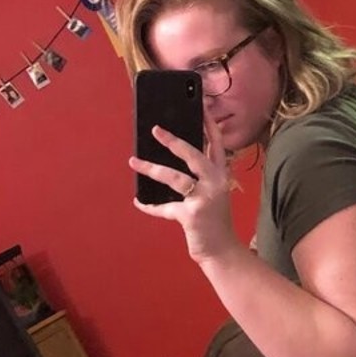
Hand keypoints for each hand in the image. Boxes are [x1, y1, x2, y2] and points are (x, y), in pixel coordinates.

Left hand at [130, 103, 237, 264]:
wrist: (221, 250)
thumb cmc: (213, 219)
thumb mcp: (212, 192)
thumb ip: (198, 176)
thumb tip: (169, 159)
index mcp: (220, 174)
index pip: (216, 143)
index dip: (209, 124)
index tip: (199, 106)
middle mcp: (216, 182)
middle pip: (194, 155)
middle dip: (174, 141)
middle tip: (155, 129)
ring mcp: (205, 198)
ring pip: (176, 178)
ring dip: (152, 169)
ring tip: (133, 161)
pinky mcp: (192, 215)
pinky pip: (165, 208)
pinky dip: (150, 206)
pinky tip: (138, 201)